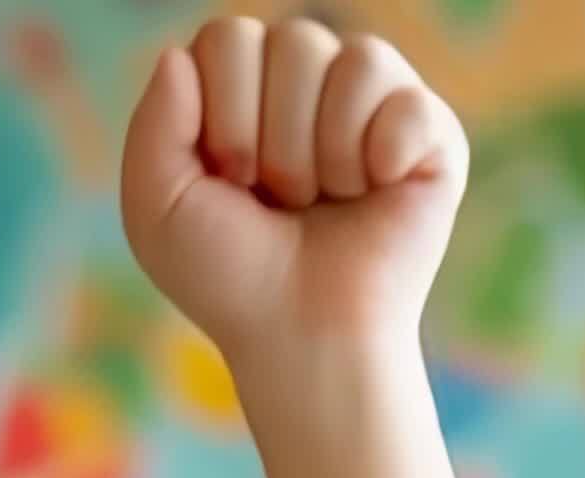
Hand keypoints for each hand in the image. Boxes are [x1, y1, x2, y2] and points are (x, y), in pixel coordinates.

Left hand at [120, 18, 462, 363]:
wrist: (302, 335)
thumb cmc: (230, 275)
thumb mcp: (158, 206)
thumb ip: (154, 123)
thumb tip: (178, 53)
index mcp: (244, 86)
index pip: (230, 36)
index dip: (225, 111)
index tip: (228, 181)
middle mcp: (310, 80)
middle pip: (294, 40)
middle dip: (275, 138)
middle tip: (278, 199)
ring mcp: (374, 101)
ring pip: (356, 60)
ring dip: (326, 152)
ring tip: (325, 200)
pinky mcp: (431, 132)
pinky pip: (409, 101)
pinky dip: (384, 157)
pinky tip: (378, 192)